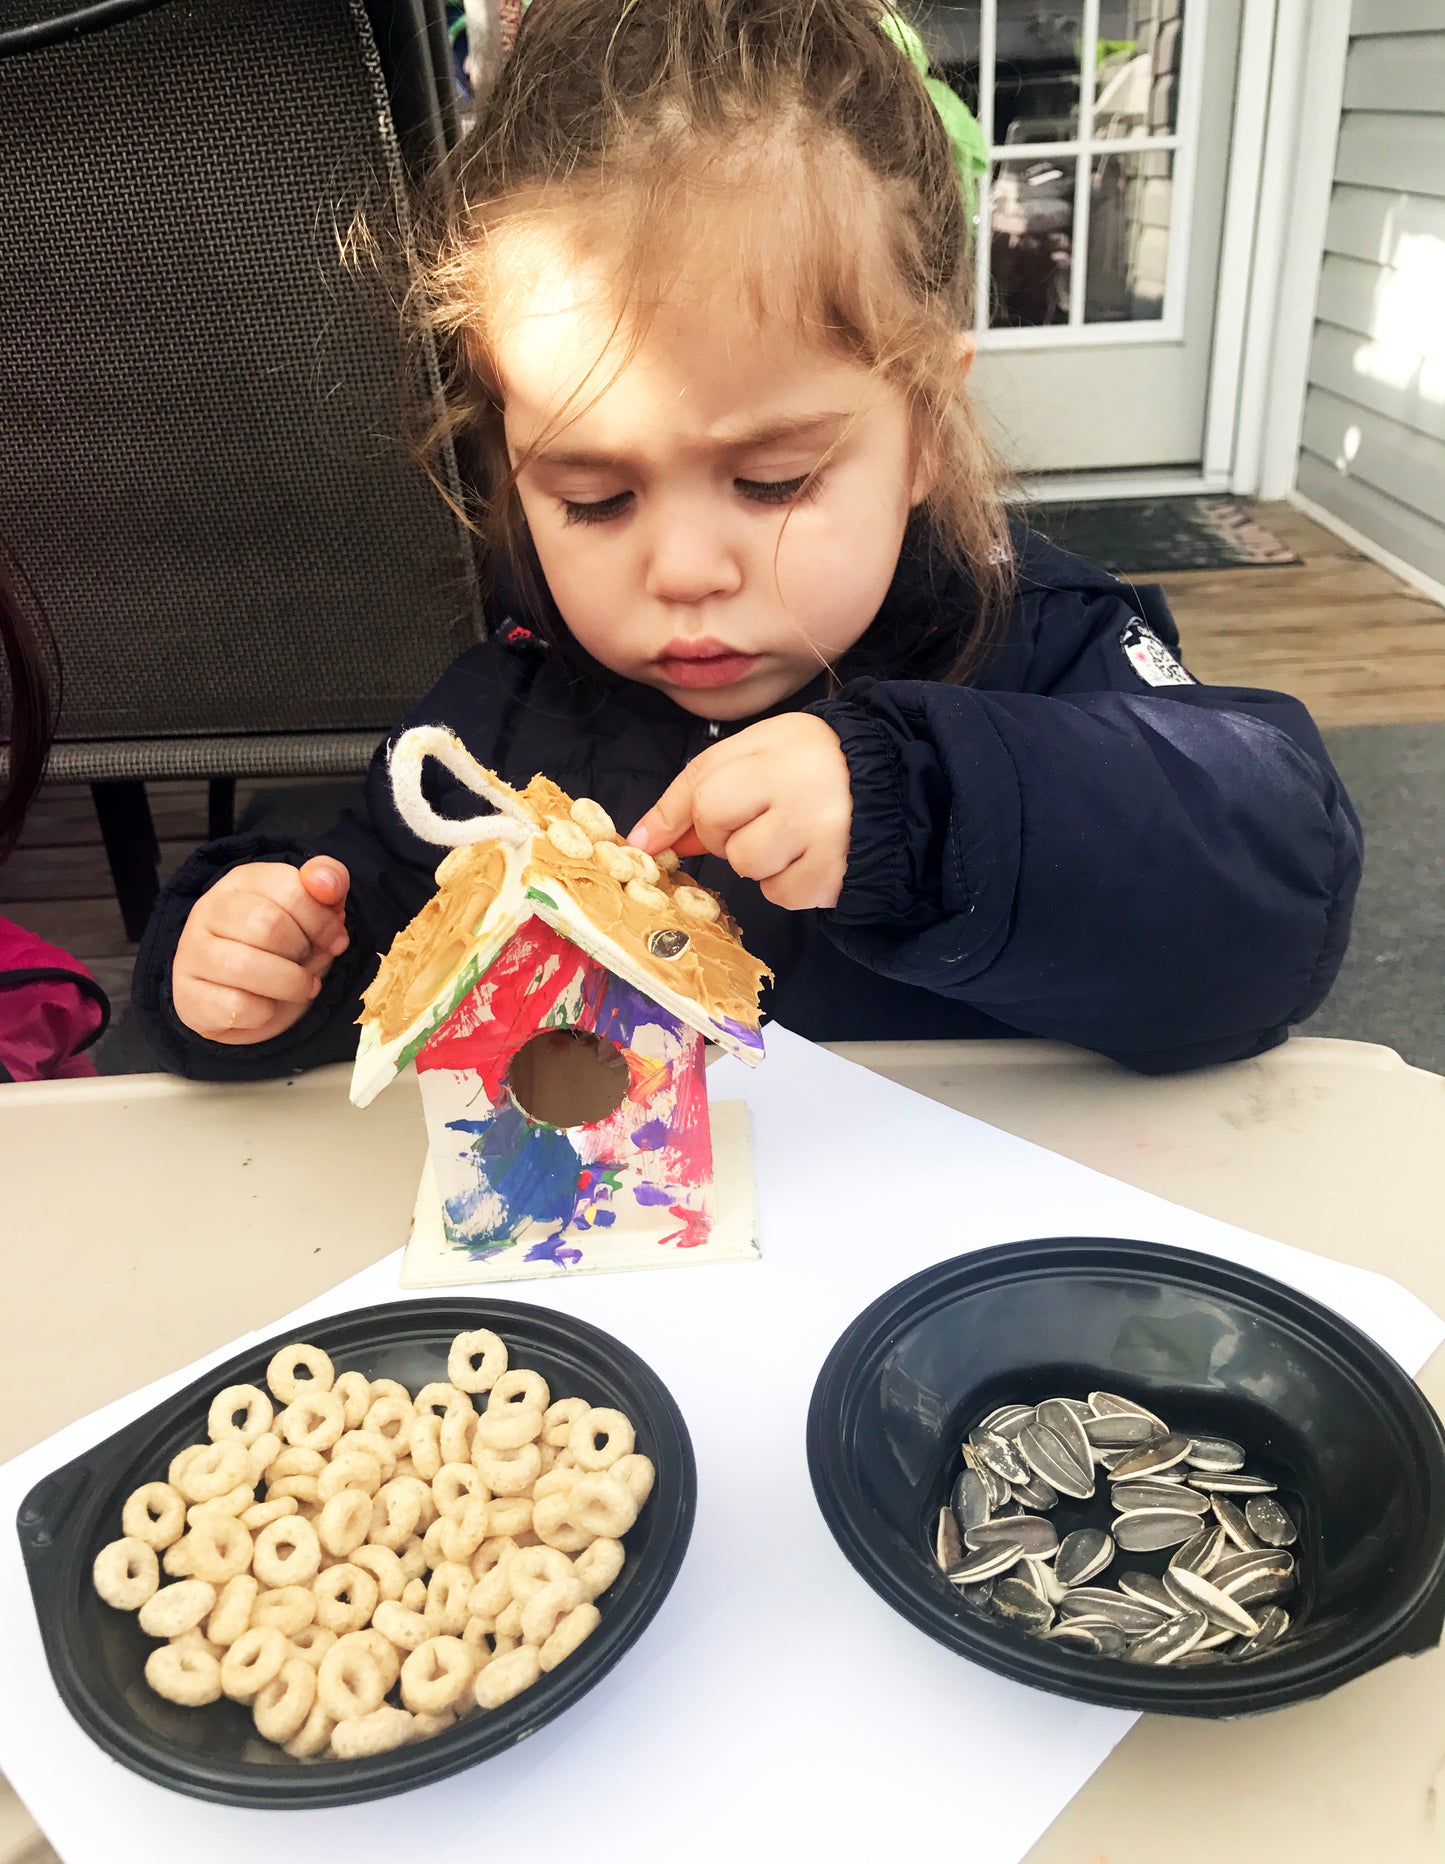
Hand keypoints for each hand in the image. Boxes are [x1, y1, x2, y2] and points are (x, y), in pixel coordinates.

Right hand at [171, 858, 350, 1043]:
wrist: (247, 999)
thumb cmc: (285, 948)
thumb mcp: (314, 910)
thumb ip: (329, 881)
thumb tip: (323, 881)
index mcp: (243, 881)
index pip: (291, 889)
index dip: (324, 922)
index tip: (335, 941)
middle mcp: (208, 910)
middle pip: (267, 926)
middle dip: (303, 952)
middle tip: (307, 963)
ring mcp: (191, 953)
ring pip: (245, 966)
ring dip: (290, 984)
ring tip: (299, 988)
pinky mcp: (188, 996)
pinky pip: (236, 1006)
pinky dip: (264, 1013)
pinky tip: (265, 1007)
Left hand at [628, 715, 851, 910]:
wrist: (893, 787)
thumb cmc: (814, 765)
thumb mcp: (760, 752)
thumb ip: (702, 786)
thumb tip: (650, 838)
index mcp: (778, 749)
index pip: (703, 787)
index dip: (670, 817)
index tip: (646, 842)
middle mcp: (800, 791)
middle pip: (716, 829)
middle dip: (721, 833)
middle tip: (756, 817)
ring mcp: (820, 837)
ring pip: (745, 866)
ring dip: (755, 859)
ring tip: (790, 834)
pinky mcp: (833, 876)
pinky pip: (780, 893)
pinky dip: (786, 882)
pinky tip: (810, 855)